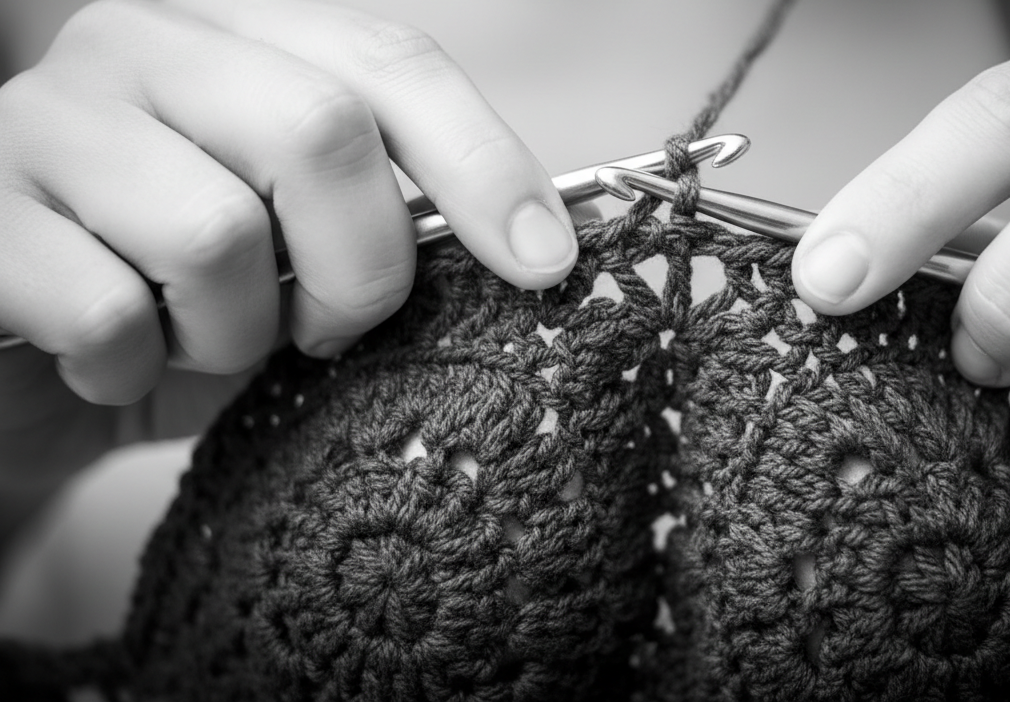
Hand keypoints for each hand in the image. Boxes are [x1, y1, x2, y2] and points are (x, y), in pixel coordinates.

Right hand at [0, 0, 577, 502]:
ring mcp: (43, 122)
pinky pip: (104, 310)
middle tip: (328, 331)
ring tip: (195, 342)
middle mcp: (142, 51)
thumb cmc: (187, 309)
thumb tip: (529, 248)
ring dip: (233, 336)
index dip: (483, 160)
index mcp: (244, 44)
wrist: (29, 372)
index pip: (390, 64)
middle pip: (320, 130)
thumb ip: (387, 228)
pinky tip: (111, 361)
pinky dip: (132, 369)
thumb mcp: (303, 263)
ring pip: (215, 233)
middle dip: (361, 269)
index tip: (544, 261)